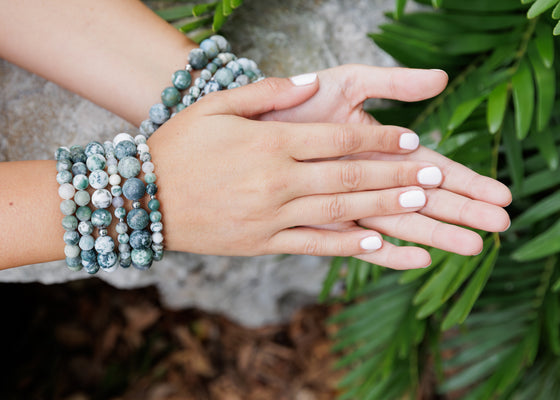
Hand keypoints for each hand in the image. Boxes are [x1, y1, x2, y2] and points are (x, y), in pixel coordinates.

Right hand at [147, 75, 447, 262]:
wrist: (141, 199)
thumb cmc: (177, 147)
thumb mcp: (215, 107)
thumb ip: (265, 92)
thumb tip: (309, 82)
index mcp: (268, 144)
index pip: (337, 140)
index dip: (379, 141)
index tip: (411, 139)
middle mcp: (274, 181)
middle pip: (348, 177)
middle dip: (396, 174)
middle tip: (435, 174)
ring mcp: (269, 217)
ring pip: (339, 212)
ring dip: (383, 208)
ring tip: (420, 203)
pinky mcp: (261, 243)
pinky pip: (312, 245)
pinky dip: (347, 245)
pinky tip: (377, 243)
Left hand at [261, 65, 510, 268]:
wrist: (255, 123)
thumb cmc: (301, 100)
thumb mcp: (349, 82)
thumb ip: (392, 83)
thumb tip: (442, 78)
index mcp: (381, 148)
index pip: (431, 167)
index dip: (465, 180)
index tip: (498, 194)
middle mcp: (369, 179)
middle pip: (424, 199)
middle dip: (462, 211)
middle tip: (499, 225)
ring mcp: (349, 202)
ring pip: (399, 222)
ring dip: (436, 233)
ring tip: (473, 246)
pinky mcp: (323, 220)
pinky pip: (357, 243)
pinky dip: (386, 252)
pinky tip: (417, 260)